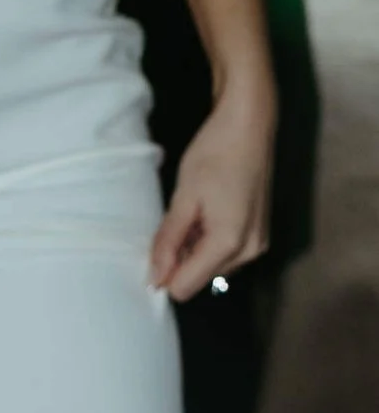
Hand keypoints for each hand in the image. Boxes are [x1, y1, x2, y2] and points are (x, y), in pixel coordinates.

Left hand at [148, 84, 274, 300]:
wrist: (249, 126)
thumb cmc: (215, 155)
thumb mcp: (184, 198)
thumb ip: (169, 240)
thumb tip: (155, 277)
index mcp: (230, 244)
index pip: (187, 286)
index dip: (164, 273)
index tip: (152, 247)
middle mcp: (250, 252)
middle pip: (201, 277)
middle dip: (180, 257)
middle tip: (173, 219)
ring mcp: (258, 243)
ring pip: (213, 265)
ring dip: (194, 248)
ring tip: (190, 211)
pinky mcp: (259, 233)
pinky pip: (226, 251)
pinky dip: (208, 240)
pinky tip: (203, 212)